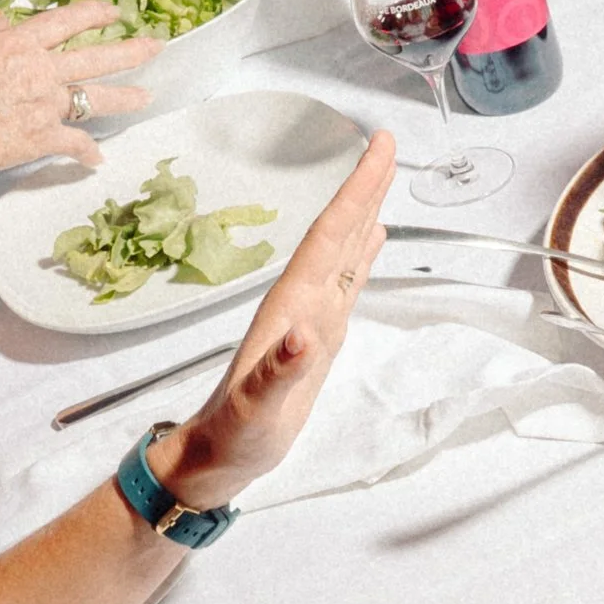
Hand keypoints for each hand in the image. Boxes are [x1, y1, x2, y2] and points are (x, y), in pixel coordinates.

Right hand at [0, 0, 159, 177]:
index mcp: (22, 44)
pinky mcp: (46, 137)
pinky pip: (75, 142)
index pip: (69, 20)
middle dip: (131, 51)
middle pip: (98, 57)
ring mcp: (49, 105)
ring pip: (97, 98)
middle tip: (155, 46)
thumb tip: (1, 21)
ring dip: (126, 97)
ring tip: (147, 97)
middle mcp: (43, 71)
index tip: (113, 12)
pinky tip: (97, 158)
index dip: (95, 13)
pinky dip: (87, 152)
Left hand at [166, 135, 395, 507]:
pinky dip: (362, 256)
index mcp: (289, 307)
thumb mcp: (255, 410)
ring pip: (343, 253)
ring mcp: (309, 318)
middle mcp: (300, 303)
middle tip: (388, 145)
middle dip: (363, 189)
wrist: (215, 458)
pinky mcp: (318, 338)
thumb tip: (304, 332)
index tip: (378, 151)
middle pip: (337, 234)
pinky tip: (372, 240)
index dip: (354, 194)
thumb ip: (278, 372)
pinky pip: (346, 284)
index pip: (328, 238)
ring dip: (364, 213)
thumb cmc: (234, 437)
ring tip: (385, 178)